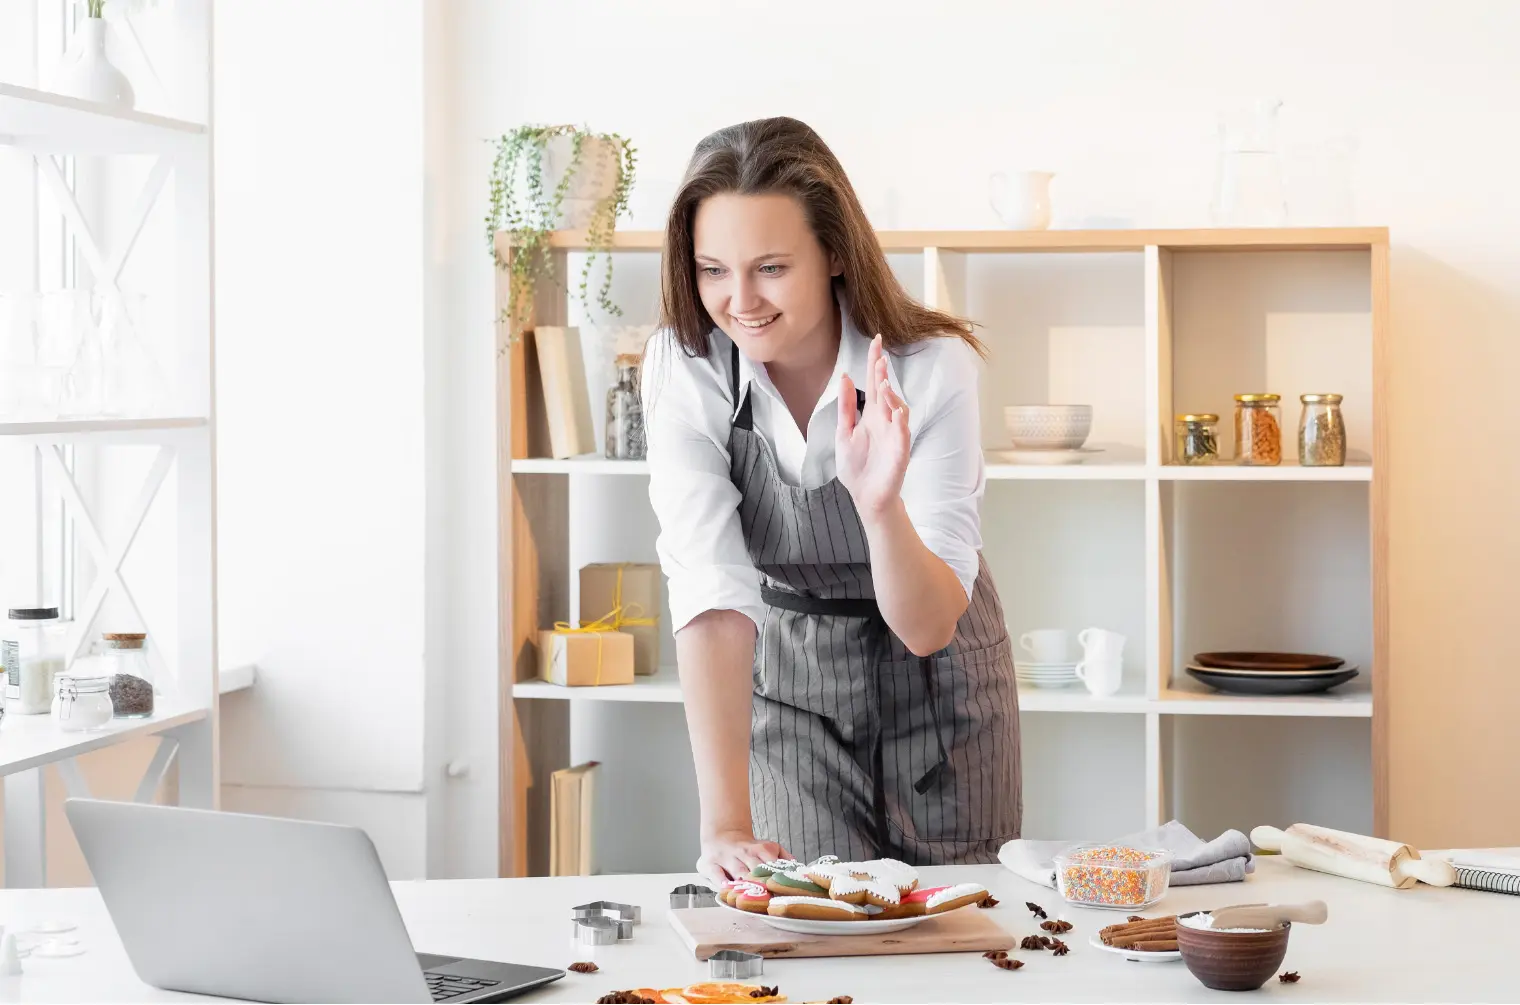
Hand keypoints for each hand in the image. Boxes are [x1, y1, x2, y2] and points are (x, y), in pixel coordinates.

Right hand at [696, 830, 790, 887]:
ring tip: (751, 892)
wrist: (722, 836)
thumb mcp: (769, 847)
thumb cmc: (748, 849)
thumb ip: (784, 858)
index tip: (783, 889)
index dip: (777, 876)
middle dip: (762, 882)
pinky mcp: (709, 864)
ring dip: (744, 882)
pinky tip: (726, 887)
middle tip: (769, 894)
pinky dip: (720, 881)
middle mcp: (744, 852)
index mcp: (761, 849)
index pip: (771, 863)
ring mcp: (726, 858)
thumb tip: (801, 870)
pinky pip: (715, 873)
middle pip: (755, 868)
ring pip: (737, 871)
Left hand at [836, 333, 910, 522]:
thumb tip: (846, 377)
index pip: (874, 383)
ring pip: (898, 408)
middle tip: (879, 358)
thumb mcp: (844, 432)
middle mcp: (885, 421)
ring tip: (882, 384)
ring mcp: (894, 435)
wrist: (865, 496)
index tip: (876, 340)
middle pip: (886, 391)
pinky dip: (900, 421)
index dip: (875, 362)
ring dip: (891, 396)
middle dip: (883, 374)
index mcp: (871, 415)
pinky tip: (895, 411)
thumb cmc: (857, 466)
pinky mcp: (900, 451)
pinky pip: (903, 433)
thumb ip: (846, 406)